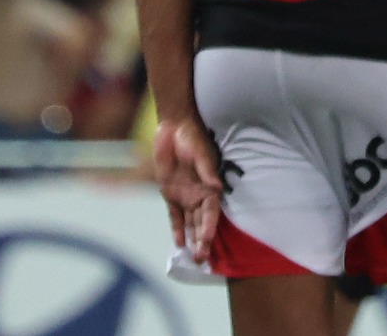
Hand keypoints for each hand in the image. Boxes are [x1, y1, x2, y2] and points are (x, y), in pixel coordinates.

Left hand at [154, 117, 222, 264]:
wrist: (173, 127)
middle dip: (203, 241)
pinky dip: (177, 229)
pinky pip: (174, 216)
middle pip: (202, 223)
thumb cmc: (192, 137)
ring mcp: (185, 196)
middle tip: (202, 260)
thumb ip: (206, 171)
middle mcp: (199, 194)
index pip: (211, 213)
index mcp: (210, 186)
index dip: (209, 230)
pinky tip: (178, 244)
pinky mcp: (170, 194)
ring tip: (193, 258)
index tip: (207, 245)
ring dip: (192, 239)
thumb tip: (216, 187)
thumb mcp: (200, 153)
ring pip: (190, 223)